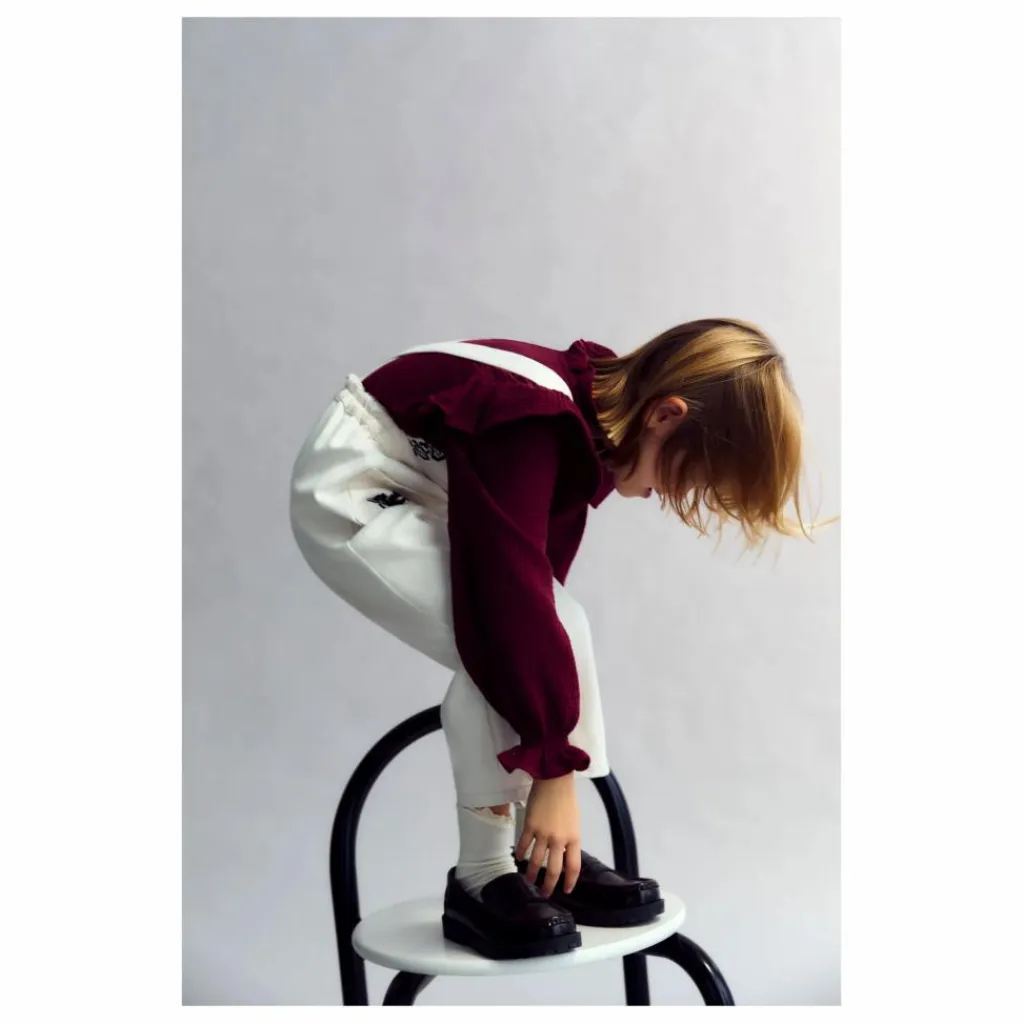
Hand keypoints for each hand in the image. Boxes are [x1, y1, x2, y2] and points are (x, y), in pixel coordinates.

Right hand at [514, 773, 581, 896]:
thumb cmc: (567, 799)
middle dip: (549, 885)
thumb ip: (569, 839)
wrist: (554, 779)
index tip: (566, 889)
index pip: (573, 866)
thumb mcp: (574, 822)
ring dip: (532, 873)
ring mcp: (543, 833)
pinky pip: (523, 845)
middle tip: (545, 893)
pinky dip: (521, 854)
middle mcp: (559, 839)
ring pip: (536, 861)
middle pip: (554, 869)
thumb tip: (563, 854)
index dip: (570, 881)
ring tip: (530, 879)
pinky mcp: (529, 825)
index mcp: (574, 838)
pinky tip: (520, 858)